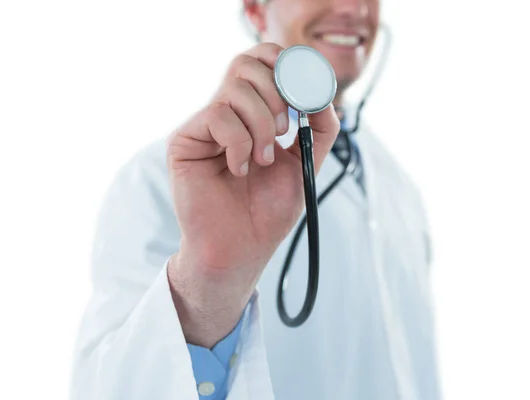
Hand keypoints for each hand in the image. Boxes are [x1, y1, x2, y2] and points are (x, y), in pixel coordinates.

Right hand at [166, 43, 339, 346]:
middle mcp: (228, 110)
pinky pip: (218, 116)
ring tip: (263, 161)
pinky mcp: (185, 139)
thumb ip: (318, 127)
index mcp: (255, 110)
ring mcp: (206, 124)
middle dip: (279, 93)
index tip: (307, 97)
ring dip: (263, 125)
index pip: (266, 59)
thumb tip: (321, 92)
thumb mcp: (306, 163)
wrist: (242, 247)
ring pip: (236, 88)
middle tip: (286, 131)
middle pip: (249, 61)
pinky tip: (238, 170)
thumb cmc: (269, 209)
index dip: (289, 66)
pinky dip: (239, 144)